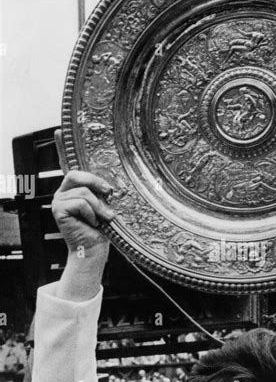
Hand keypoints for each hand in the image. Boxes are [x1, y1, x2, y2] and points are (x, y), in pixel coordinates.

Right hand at [52, 129, 114, 258]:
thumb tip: (112, 184)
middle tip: (110, 192)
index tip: (60, 131)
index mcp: (76, 187)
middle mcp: (64, 191)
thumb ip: (104, 191)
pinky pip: (80, 202)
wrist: (95, 250)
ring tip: (104, 218)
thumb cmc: (104, 229)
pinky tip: (93, 223)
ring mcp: (59, 200)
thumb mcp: (107, 204)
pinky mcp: (58, 210)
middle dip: (96, 182)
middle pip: (77, 174)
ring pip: (83, 192)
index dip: (62, 147)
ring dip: (99, 206)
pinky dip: (92, 213)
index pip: (67, 163)